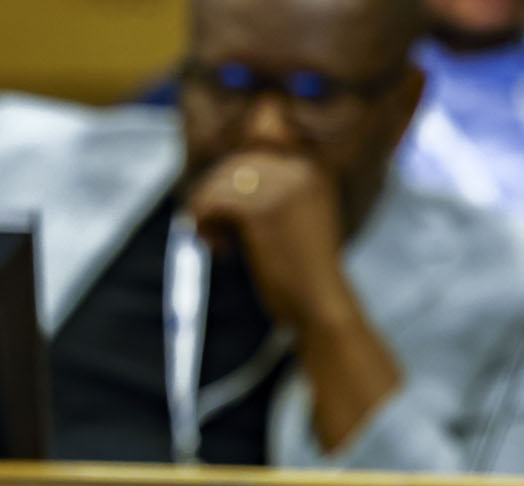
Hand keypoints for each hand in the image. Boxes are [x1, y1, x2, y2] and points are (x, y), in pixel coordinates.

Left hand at [187, 151, 349, 329]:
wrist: (318, 301)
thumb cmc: (300, 270)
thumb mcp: (291, 217)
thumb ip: (265, 191)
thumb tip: (212, 180)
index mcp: (311, 167)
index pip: (256, 145)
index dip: (231, 175)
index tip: (227, 210)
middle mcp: (300, 168)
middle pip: (233, 164)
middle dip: (213, 196)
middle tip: (213, 230)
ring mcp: (282, 187)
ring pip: (218, 183)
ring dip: (206, 213)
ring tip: (217, 242)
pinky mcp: (262, 211)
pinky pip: (211, 204)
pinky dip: (204, 226)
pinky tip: (221, 249)